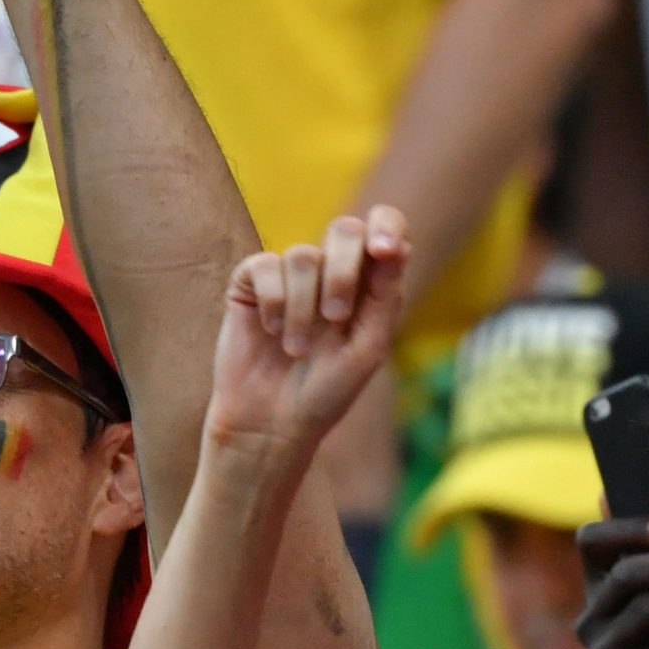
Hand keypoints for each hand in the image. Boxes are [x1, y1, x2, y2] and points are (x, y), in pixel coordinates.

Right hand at [206, 207, 410, 468]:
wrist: (270, 424)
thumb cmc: (326, 392)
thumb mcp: (366, 349)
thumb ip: (384, 297)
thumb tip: (397, 246)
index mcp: (368, 284)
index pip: (383, 228)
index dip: (387, 225)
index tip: (385, 250)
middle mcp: (330, 272)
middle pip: (344, 229)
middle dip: (342, 272)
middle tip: (336, 317)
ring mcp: (290, 276)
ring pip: (302, 255)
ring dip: (303, 308)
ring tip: (296, 349)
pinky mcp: (251, 283)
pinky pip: (265, 265)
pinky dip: (272, 303)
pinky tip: (270, 331)